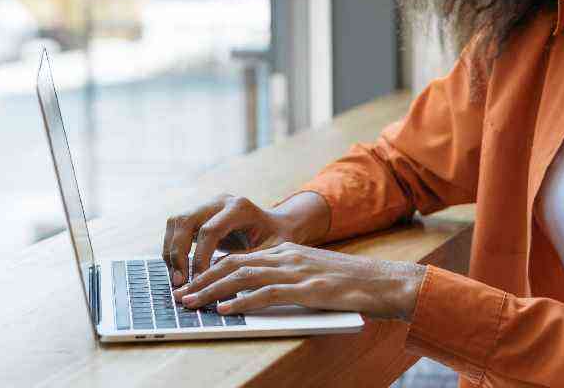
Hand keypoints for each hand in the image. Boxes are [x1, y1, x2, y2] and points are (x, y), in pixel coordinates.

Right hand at [162, 192, 328, 286]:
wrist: (278, 226)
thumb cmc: (278, 240)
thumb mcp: (271, 252)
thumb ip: (246, 263)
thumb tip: (219, 284)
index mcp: (239, 207)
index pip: (209, 230)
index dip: (199, 257)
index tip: (197, 282)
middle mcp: (220, 201)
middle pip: (185, 221)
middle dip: (177, 254)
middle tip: (179, 283)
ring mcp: (207, 204)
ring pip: (175, 222)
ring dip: (170, 251)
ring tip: (177, 279)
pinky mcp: (199, 213)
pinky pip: (176, 228)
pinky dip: (172, 249)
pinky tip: (178, 270)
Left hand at [171, 242, 426, 320]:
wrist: (382, 282)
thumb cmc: (348, 285)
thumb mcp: (310, 276)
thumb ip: (283, 281)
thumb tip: (251, 296)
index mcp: (285, 252)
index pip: (238, 258)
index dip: (210, 272)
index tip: (190, 286)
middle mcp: (286, 256)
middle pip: (234, 264)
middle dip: (202, 280)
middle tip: (180, 296)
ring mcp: (296, 271)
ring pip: (244, 276)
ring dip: (213, 291)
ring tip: (193, 303)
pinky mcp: (307, 288)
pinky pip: (268, 294)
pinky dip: (243, 302)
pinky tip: (227, 310)